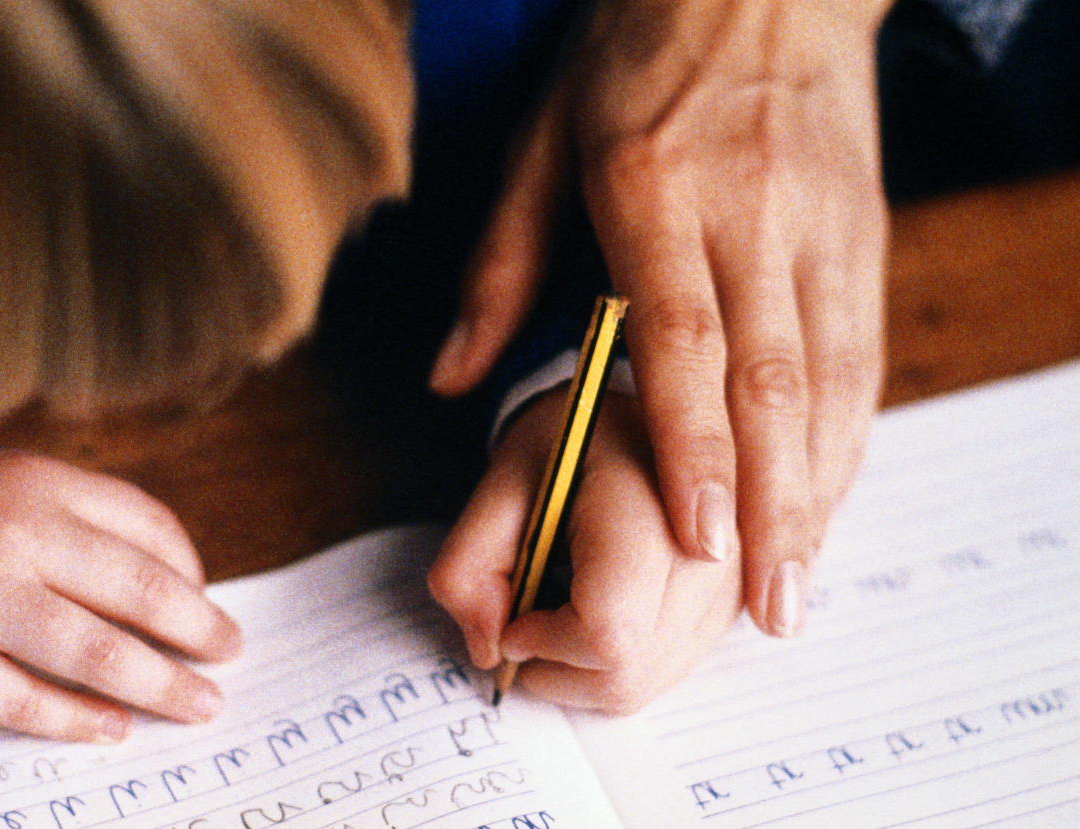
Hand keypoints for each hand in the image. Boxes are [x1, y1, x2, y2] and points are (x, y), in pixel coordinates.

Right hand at [0, 444, 242, 742]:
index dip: (193, 576)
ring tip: (199, 703)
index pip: (148, 529)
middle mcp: (11, 537)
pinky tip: (116, 728)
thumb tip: (185, 588)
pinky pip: (23, 701)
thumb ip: (96, 524)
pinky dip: (78, 720)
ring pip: (93, 652)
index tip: (214, 609)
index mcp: (41, 486)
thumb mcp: (23, 486)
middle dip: (197, 631)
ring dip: (160, 684)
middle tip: (232, 656)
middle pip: (136, 592)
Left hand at [429, 389, 740, 711]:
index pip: (608, 630)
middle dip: (555, 665)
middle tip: (527, 619)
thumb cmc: (571, 446)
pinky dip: (617, 664)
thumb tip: (491, 650)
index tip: (516, 613)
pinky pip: (664, 673)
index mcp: (654, 498)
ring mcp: (736, 581)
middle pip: (624, 673)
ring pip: (644, 685)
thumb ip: (471, 561)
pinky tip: (600, 613)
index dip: (545, 640)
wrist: (643, 415)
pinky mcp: (737, 603)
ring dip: (582, 671)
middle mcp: (715, 545)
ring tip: (561, 608)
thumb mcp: (503, 480)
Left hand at [431, 0, 889, 635]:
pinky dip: (847, 432)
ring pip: (829, 376)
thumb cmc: (634, 53)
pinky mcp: (859, 230)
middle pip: (770, 380)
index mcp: (655, 191)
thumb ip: (498, 269)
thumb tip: (451, 378)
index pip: (685, 340)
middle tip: (767, 606)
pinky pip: (859, 349)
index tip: (700, 541)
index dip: (695, 449)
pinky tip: (831, 492)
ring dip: (819, 486)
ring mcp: (818, 222)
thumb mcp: (541, 141)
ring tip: (801, 579)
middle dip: (770, 504)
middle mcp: (751, 213)